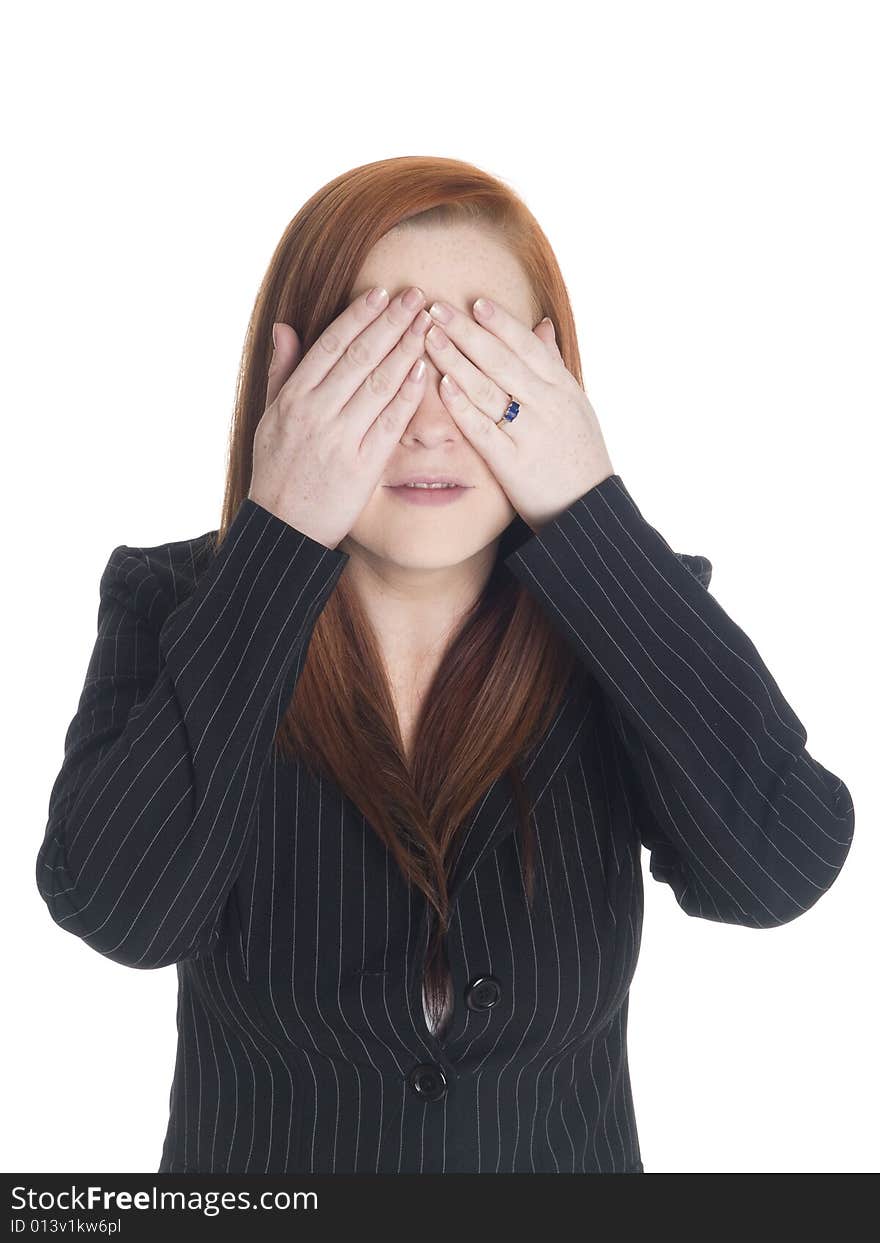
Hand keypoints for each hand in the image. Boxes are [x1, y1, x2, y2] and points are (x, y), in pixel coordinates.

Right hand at [249, 285, 430, 548]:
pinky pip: (391, 422)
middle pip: (360, 356)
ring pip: (379, 383)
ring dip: (406, 349)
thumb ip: (281, 371)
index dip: (359, 316)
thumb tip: (284, 327)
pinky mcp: (363, 465)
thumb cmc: (277, 470)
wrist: (283, 527)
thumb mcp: (268, 416)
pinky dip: (408, 394)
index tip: (383, 293)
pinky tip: (425, 370)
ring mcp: (340, 438)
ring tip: (427, 324)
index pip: (331, 345)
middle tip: (417, 296)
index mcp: (293, 397)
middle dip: (391, 322)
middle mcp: (316, 413)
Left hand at [423, 297, 614, 531]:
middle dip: (467, 331)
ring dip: (456, 360)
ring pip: (488, 388)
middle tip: (436, 308)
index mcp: (562, 388)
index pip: (527, 345)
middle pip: (501, 359)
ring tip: (430, 337)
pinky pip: (483, 429)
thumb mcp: (576, 404)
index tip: (474, 301)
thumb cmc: (579, 455)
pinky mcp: (513, 463)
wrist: (588, 509)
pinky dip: (463, 405)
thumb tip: (542, 325)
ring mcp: (530, 433)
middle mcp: (547, 405)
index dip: (500, 322)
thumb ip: (554, 365)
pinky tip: (442, 385)